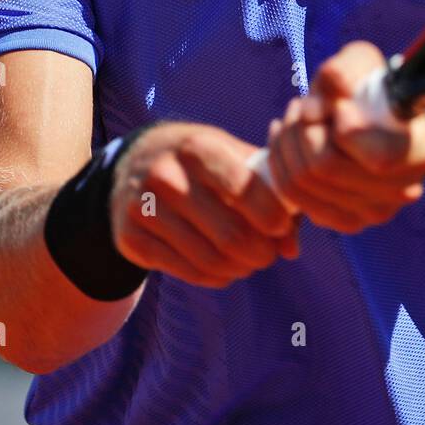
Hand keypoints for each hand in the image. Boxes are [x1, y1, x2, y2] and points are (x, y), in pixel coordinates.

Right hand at [110, 122, 299, 287]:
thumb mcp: (231, 155)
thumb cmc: (199, 158)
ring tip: (249, 262)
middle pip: (231, 235)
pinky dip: (215, 277)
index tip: (282, 227)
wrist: (135, 160)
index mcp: (197, 147)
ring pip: (209, 259)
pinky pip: (186, 272)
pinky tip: (224, 269)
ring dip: (240, 268)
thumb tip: (293, 247)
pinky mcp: (131, 238)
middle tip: (269, 253)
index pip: (246, 190)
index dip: (273, 217)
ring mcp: (143, 208)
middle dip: (261, 252)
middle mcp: (166, 175)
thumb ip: (269, 191)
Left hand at [266, 42, 424, 232]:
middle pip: (326, 167)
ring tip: (296, 114)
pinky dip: (281, 160)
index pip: (377, 157)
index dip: (344, 127)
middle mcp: (405, 191)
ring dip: (288, 140)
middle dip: (303, 127)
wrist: (367, 114)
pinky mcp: (342, 221)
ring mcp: (374, 212)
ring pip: (303, 180)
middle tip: (305, 104)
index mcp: (424, 152)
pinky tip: (286, 136)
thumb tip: (322, 105)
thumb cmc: (367, 85)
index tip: (339, 105)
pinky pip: (292, 195)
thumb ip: (343, 72)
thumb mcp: (360, 62)